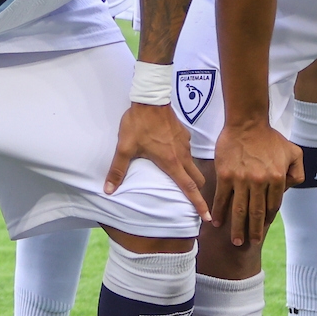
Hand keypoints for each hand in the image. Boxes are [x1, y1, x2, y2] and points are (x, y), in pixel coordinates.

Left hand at [107, 103, 210, 221]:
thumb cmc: (138, 124)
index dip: (199, 204)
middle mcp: (183, 156)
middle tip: (192, 200)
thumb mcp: (125, 147)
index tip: (208, 217)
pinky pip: (188, 151)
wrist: (150, 98)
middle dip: (197, 191)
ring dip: (190, 174)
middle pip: (197, 179)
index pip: (190, 188)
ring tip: (179, 177)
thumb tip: (108, 190)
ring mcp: (185, 144)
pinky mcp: (184, 134)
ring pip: (193, 165)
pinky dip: (184, 158)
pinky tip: (172, 154)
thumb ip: (117, 170)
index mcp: (172, 163)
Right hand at [210, 119, 301, 246]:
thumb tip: (288, 189)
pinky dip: (220, 212)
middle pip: (256, 213)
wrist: (247, 123)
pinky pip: (222, 198)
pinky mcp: (225, 176)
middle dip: (253, 231)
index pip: (273, 206)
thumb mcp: (294, 153)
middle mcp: (259, 182)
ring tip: (236, 241)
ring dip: (237, 228)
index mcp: (277, 179)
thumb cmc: (270, 138)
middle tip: (250, 243)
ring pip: (239, 210)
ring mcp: (241, 180)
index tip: (262, 228)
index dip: (267, 219)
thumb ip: (297, 173)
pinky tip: (217, 222)